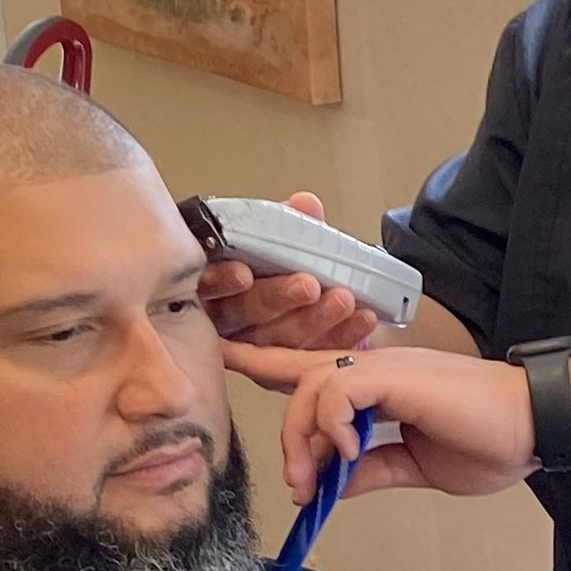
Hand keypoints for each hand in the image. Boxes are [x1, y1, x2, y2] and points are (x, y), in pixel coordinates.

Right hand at [198, 192, 378, 351]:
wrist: (304, 294)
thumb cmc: (276, 263)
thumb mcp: (278, 237)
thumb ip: (286, 223)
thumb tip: (305, 204)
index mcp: (216, 282)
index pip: (208, 285)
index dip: (222, 281)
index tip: (243, 274)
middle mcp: (229, 318)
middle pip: (243, 315)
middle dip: (277, 298)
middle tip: (307, 286)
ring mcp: (256, 346)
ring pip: (278, 340)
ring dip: (314, 320)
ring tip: (343, 300)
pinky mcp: (288, 366)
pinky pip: (313, 354)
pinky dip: (341, 336)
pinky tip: (362, 320)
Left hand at [218, 340, 536, 502]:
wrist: (534, 427)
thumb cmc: (491, 441)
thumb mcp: (415, 466)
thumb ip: (370, 470)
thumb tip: (329, 487)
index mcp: (379, 387)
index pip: (310, 372)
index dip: (265, 365)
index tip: (227, 361)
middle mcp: (374, 368)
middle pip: (298, 385)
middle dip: (287, 438)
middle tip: (297, 486)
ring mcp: (383, 367)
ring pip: (309, 388)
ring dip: (302, 439)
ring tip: (314, 480)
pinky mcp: (393, 374)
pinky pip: (335, 389)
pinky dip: (330, 424)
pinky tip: (347, 453)